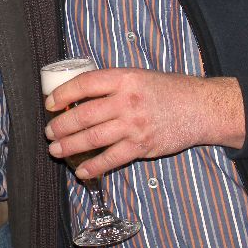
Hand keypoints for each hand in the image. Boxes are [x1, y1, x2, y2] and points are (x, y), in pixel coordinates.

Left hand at [43, 68, 243, 177]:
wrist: (199, 107)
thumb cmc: (167, 90)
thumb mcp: (137, 76)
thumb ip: (112, 85)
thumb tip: (79, 96)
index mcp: (123, 78)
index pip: (84, 84)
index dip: (62, 94)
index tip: (50, 103)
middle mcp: (126, 101)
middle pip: (84, 115)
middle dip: (61, 126)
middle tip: (48, 132)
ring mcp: (134, 125)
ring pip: (93, 138)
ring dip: (70, 146)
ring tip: (55, 149)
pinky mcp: (142, 146)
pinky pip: (112, 159)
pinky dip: (94, 167)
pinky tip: (81, 171)